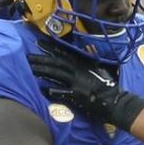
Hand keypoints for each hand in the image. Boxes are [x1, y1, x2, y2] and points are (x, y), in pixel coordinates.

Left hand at [28, 50, 143, 129]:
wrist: (116, 102)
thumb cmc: (109, 87)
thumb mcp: (102, 69)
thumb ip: (93, 59)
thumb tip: (89, 47)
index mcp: (83, 65)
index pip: (64, 53)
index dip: (51, 47)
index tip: (39, 42)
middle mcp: (79, 72)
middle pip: (56, 63)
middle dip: (41, 59)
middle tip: (27, 57)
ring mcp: (77, 84)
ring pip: (56, 74)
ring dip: (42, 71)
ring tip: (29, 69)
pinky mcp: (77, 96)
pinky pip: (62, 92)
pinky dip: (52, 91)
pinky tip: (42, 89)